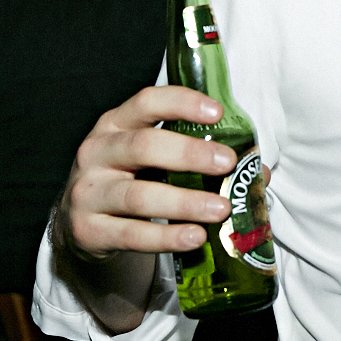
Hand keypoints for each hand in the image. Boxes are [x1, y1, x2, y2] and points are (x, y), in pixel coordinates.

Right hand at [58, 85, 235, 259]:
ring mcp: (88, 192)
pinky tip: (195, 237)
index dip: (181, 103)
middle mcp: (97, 152)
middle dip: (189, 154)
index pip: (146, 102)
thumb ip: (199, 159)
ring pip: (138, 196)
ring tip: (221, 208)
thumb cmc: (133, 180)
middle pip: (143, 146)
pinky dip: (167, 237)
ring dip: (185, 202)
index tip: (217, 112)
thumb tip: (257, 172)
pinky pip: (131, 235)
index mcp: (117, 124)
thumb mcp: (156, 160)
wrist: (84, 224)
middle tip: (226, 163)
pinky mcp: (88, 230)